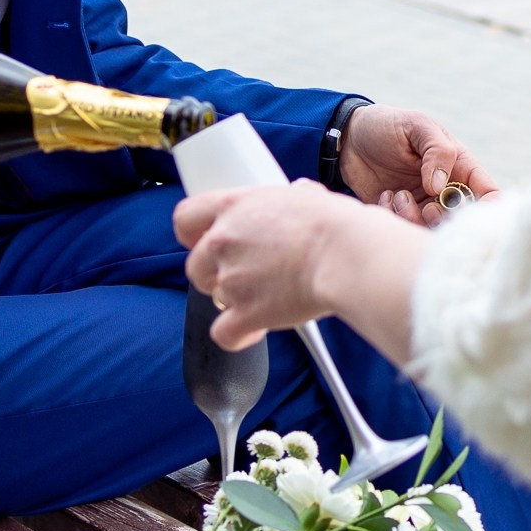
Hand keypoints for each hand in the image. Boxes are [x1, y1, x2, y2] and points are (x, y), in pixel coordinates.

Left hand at [175, 178, 363, 349]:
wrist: (344, 254)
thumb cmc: (334, 224)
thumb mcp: (307, 196)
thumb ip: (291, 198)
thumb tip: (302, 195)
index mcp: (234, 207)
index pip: (185, 218)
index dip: (191, 234)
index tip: (201, 241)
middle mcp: (223, 241)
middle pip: (196, 266)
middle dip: (216, 274)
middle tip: (247, 275)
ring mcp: (230, 279)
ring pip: (213, 298)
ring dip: (234, 301)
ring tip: (266, 298)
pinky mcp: (244, 313)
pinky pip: (224, 334)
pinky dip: (238, 336)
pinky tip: (255, 330)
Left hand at [340, 105, 497, 226]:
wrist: (348, 139)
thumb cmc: (388, 125)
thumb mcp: (416, 126)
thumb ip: (437, 151)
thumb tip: (441, 188)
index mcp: (459, 166)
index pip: (489, 192)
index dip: (491, 209)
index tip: (471, 214)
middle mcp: (445, 190)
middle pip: (462, 220)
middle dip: (445, 218)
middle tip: (428, 206)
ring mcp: (422, 205)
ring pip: (432, 229)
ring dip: (415, 219)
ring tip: (398, 196)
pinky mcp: (399, 216)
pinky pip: (404, 230)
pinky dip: (394, 218)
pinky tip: (384, 197)